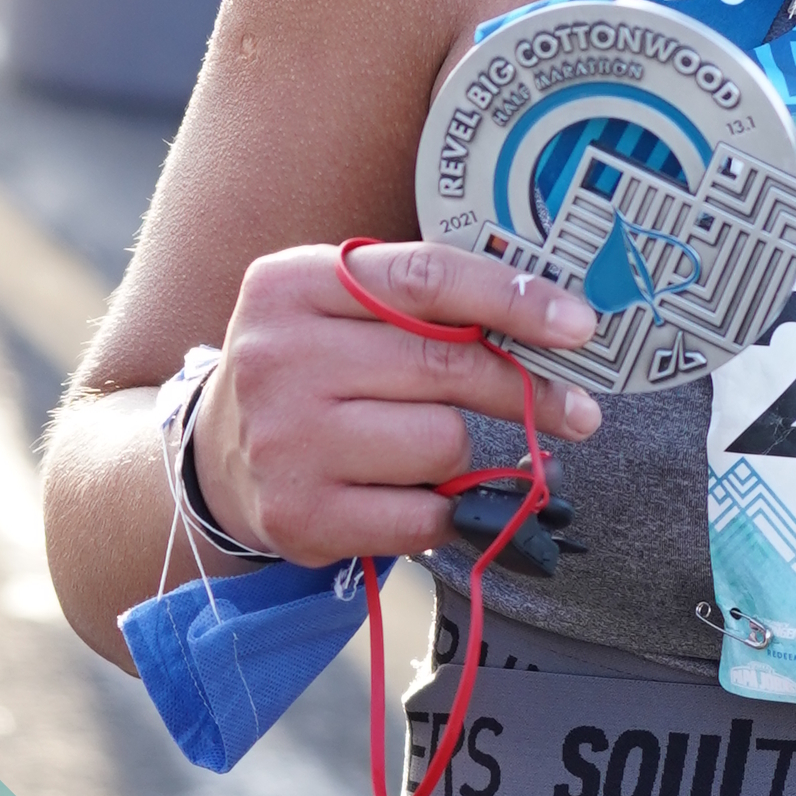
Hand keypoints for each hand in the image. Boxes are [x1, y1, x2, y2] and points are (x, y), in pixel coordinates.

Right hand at [189, 241, 600, 567]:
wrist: (217, 457)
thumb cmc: (309, 367)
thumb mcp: (339, 305)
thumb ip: (423, 300)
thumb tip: (551, 320)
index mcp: (293, 284)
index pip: (427, 279)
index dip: (513, 298)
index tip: (578, 325)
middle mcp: (279, 358)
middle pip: (444, 365)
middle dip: (522, 388)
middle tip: (577, 409)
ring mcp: (285, 442)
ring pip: (442, 442)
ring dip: (457, 448)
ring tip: (419, 445)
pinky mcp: (300, 517)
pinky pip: (424, 515)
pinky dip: (442, 508)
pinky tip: (418, 494)